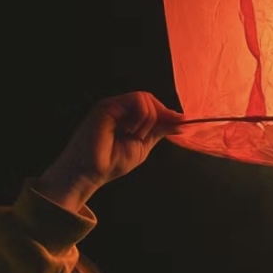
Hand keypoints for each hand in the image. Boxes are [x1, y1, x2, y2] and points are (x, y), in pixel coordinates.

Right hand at [32, 92, 182, 212]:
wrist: (89, 174)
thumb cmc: (111, 163)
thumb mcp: (143, 145)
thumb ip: (159, 131)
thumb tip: (181, 122)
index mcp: (126, 116)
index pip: (151, 106)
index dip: (168, 113)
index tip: (183, 123)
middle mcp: (118, 108)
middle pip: (149, 99)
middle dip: (163, 114)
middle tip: (168, 129)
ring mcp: (112, 105)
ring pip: (144, 98)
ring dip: (149, 119)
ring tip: (137, 136)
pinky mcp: (107, 107)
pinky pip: (136, 101)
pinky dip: (142, 117)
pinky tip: (131, 131)